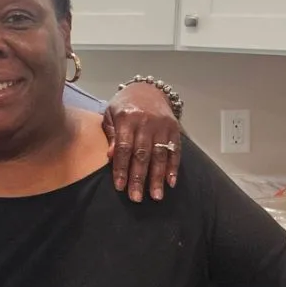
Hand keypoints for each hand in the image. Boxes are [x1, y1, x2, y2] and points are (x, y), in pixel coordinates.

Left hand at [102, 84, 181, 202]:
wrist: (147, 89)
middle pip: (142, 154)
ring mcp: (162, 125)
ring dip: (157, 178)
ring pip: (159, 155)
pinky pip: (175, 150)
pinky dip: (173, 167)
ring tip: (155, 196)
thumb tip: (110, 157)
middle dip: (139, 178)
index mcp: (127, 118)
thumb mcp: (110, 115)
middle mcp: (146, 122)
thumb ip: (111, 135)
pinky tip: (171, 182)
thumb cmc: (124, 106)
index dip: (121, 168)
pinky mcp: (174, 128)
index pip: (123, 148)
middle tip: (136, 198)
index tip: (120, 186)